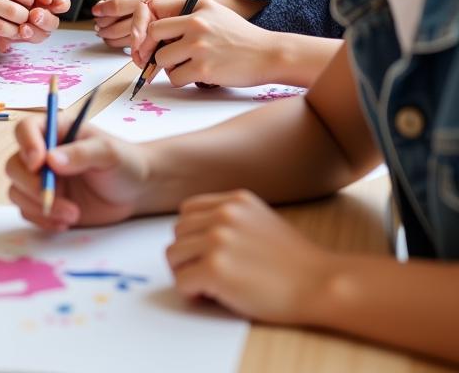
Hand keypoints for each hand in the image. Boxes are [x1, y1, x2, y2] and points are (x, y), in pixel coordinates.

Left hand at [0, 0, 69, 52]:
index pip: (63, 4)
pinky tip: (11, 36)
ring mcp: (32, 29)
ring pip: (40, 36)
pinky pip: (18, 41)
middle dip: (45, 20)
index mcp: (51, 2)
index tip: (52, 1)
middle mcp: (45, 18)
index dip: (61, 4)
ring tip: (23, 28)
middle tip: (35, 15)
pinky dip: (15, 39)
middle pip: (53, 24)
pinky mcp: (16, 37)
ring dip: (33, 33)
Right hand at [4, 116, 147, 230]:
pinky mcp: (46, 203)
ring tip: (72, 214)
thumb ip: (81, 153)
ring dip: (40, 206)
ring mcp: (42, 180)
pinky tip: (66, 222)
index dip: (26, 144)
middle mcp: (43, 154)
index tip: (38, 163)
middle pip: (14, 165)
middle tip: (53, 197)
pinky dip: (43, 220)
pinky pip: (28, 212)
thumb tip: (52, 160)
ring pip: (18, 191)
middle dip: (31, 185)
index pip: (26, 129)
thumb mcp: (109, 153)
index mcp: (56, 131)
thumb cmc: (124, 162)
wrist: (136, 192)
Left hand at [92, 0, 193, 47]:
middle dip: (104, 26)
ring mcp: (157, 30)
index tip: (96, 10)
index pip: (118, 5)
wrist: (182, 5)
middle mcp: (153, 13)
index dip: (103, 9)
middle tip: (97, 25)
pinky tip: (113, 38)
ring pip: (125, 39)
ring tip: (103, 32)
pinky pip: (135, 48)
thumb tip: (106, 0)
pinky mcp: (159, 43)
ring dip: (110, 37)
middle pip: (120, 26)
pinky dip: (120, 44)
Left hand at [129, 0, 280, 87]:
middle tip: (158, 57)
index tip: (148, 36)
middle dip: (152, 47)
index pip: (154, 8)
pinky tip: (194, 75)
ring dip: (168, 66)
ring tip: (185, 65)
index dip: (146, 23)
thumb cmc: (240, 36)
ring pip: (161, 59)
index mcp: (197, 6)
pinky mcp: (203, 69)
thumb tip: (154, 27)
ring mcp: (199, 47)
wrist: (269, 54)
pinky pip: (174, 77)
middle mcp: (196, 23)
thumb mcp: (214, 13)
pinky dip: (180, 79)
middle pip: (152, 34)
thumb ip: (186, 15)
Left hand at [167, 189, 328, 322]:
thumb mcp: (260, 221)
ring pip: (174, 256)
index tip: (205, 254)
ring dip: (186, 273)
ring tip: (209, 286)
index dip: (192, 236)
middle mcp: (223, 214)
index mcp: (234, 200)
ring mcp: (218, 239)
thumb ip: (229, 219)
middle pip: (178, 233)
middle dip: (187, 256)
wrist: (322, 285)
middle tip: (206, 275)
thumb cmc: (296, 263)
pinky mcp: (216, 268)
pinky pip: (181, 281)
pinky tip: (211, 296)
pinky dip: (191, 293)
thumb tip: (195, 236)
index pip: (187, 212)